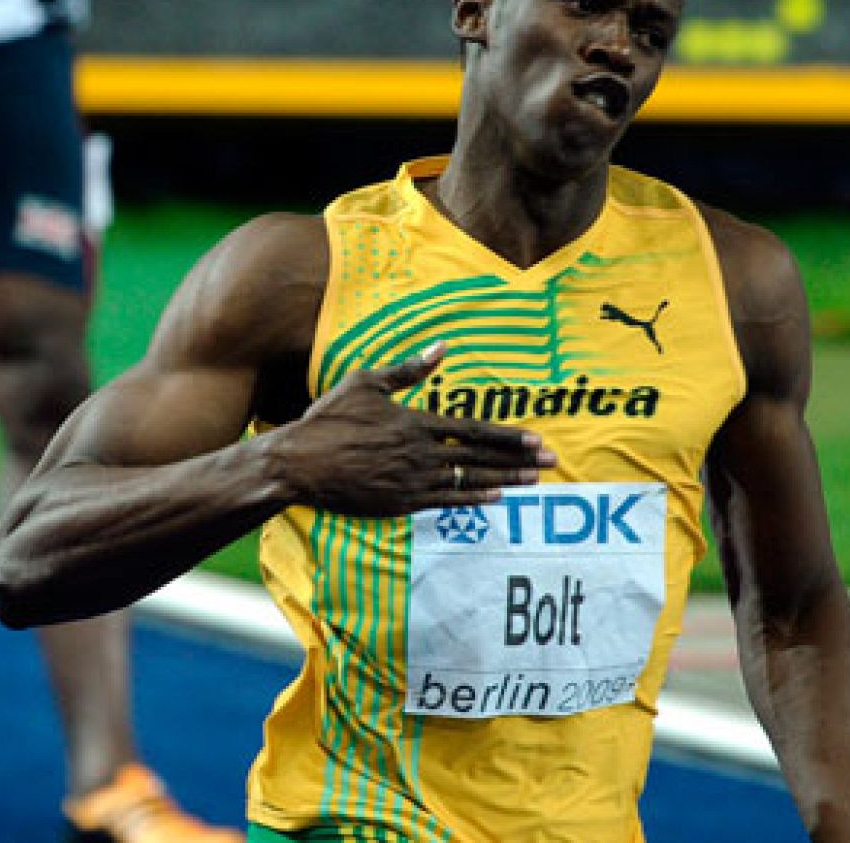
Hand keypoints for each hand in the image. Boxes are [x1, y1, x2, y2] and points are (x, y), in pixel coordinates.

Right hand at [264, 343, 555, 516]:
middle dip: (520, 460)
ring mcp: (412, 481)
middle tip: (551, 463)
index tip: (537, 439)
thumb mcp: (367, 382)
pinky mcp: (400, 504)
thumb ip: (409, 368)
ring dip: (505, 481)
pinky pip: (446, 502)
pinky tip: (496, 499)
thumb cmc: (330, 419)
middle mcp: (420, 453)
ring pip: (469, 481)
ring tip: (533, 482)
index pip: (474, 431)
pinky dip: (474, 500)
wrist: (298, 463)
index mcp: (416, 423)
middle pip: (481, 457)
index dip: (509, 437)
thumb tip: (442, 346)